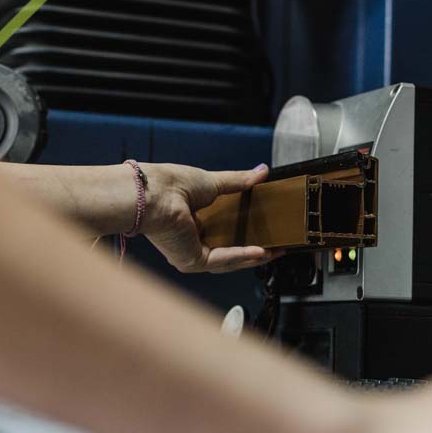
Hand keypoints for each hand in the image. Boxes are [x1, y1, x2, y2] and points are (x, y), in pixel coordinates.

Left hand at [141, 162, 281, 272]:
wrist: (154, 194)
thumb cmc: (171, 184)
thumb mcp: (214, 182)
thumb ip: (239, 181)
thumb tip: (262, 172)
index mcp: (194, 222)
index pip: (225, 233)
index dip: (247, 233)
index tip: (267, 231)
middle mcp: (192, 241)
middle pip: (230, 250)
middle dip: (255, 251)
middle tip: (277, 246)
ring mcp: (192, 253)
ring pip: (229, 260)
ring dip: (253, 257)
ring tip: (275, 251)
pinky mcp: (193, 260)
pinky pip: (223, 260)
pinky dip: (243, 256)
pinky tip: (261, 252)